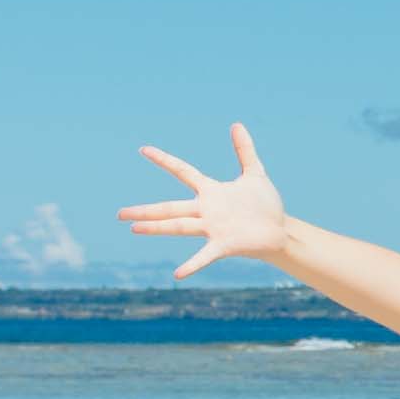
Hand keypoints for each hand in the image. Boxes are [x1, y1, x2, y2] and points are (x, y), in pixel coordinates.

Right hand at [121, 125, 294, 276]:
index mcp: (211, 191)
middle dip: (145, 210)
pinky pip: (205, 256)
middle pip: (170, 208)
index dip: (164, 160)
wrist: (279, 230)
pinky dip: (192, 265)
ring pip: (179, 226)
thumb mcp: (255, 173)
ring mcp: (213, 228)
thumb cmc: (265, 204)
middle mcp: (206, 210)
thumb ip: (245, 150)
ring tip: (134, 229)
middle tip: (120, 213)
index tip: (143, 149)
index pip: (182, 171)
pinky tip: (178, 274)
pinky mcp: (224, 245)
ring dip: (156, 228)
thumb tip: (236, 124)